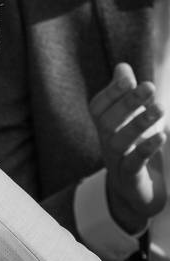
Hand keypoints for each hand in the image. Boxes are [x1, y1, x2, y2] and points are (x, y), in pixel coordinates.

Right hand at [89, 63, 166, 233]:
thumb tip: (122, 67)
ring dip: (139, 123)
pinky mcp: (130, 179)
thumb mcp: (131, 120)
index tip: (128, 78)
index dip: (111, 92)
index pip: (99, 106)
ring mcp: (115, 161)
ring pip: (119, 142)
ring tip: (160, 108)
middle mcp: (105, 142)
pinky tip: (161, 136)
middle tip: (149, 86)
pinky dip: (145, 149)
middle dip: (127, 103)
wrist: (136, 193)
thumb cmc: (134, 149)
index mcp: (104, 127)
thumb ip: (126, 94)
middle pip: (108, 121)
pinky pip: (133, 164)